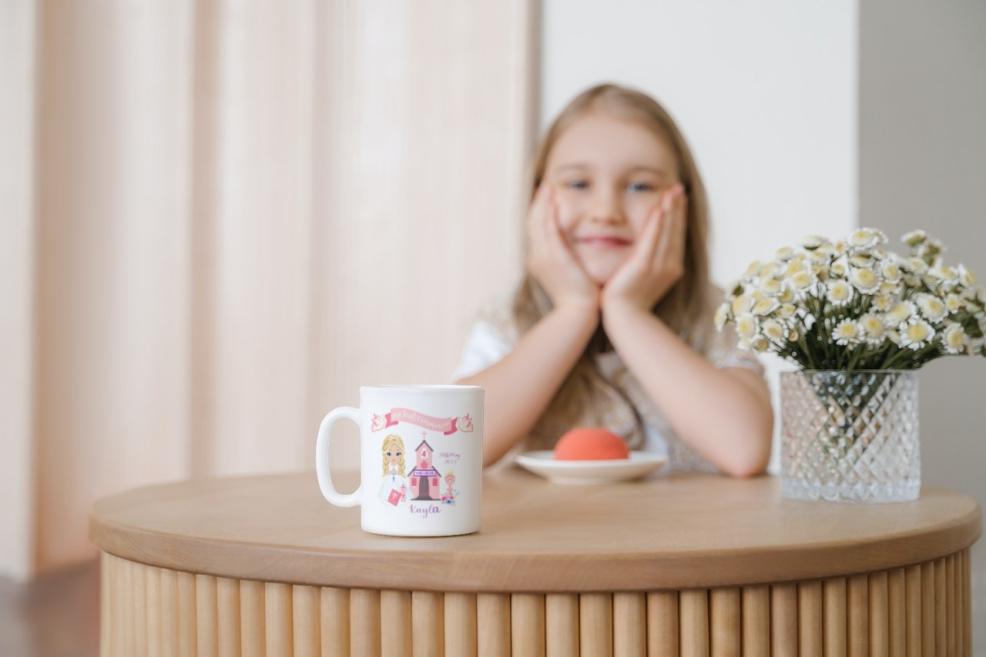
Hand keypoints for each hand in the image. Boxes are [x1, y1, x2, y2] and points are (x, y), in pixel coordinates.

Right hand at [526, 183, 599, 311]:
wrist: (577, 314)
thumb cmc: (578, 298)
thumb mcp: (569, 275)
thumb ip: (568, 260)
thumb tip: (574, 252)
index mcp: (539, 261)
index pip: (536, 230)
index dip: (539, 212)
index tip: (546, 198)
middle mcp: (537, 257)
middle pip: (533, 223)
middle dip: (539, 203)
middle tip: (545, 185)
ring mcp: (543, 257)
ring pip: (538, 223)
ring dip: (543, 203)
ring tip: (549, 187)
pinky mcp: (555, 258)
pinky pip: (549, 230)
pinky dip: (549, 214)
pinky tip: (555, 200)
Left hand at [601, 183, 686, 315]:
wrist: (624, 318)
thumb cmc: (629, 301)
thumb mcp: (643, 277)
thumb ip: (647, 261)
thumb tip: (646, 250)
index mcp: (671, 267)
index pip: (675, 235)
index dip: (677, 216)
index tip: (677, 198)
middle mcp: (669, 265)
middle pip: (675, 230)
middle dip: (677, 207)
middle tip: (678, 187)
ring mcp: (659, 266)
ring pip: (667, 232)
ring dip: (670, 210)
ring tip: (672, 191)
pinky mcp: (644, 266)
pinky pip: (652, 240)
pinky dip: (657, 224)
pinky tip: (659, 208)